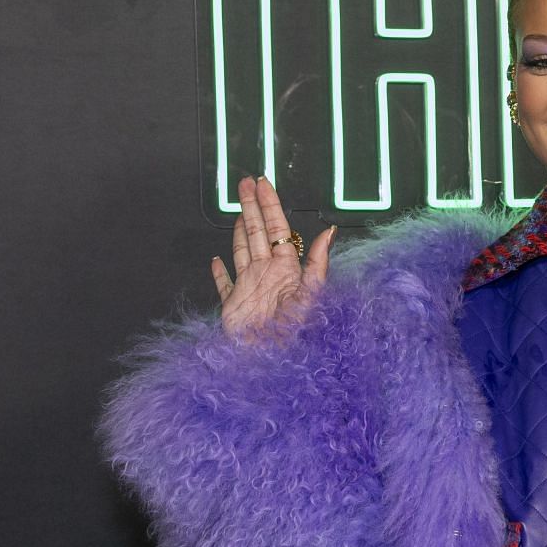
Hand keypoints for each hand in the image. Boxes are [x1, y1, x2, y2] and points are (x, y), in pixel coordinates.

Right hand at [212, 174, 337, 342]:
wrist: (271, 363)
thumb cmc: (295, 335)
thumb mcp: (312, 295)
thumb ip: (318, 262)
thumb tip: (330, 232)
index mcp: (286, 269)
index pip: (278, 229)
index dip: (270, 205)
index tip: (263, 184)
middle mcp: (267, 274)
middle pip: (258, 232)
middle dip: (252, 207)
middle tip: (246, 183)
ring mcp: (249, 288)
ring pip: (242, 250)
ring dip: (239, 230)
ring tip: (237, 211)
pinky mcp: (233, 305)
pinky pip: (224, 284)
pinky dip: (219, 272)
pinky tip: (216, 260)